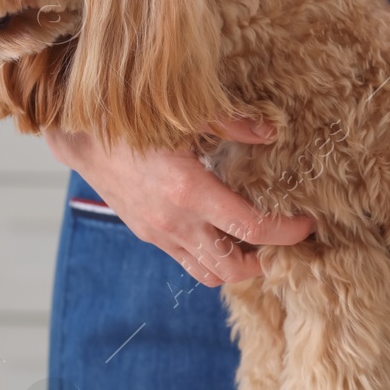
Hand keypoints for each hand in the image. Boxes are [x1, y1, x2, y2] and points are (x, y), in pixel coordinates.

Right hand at [45, 119, 313, 287]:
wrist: (82, 138)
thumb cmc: (132, 122)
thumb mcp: (184, 116)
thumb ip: (232, 124)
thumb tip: (271, 131)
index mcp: (189, 191)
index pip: (252, 228)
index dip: (287, 232)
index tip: (307, 224)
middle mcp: (175, 222)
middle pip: (235, 268)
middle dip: (268, 261)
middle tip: (287, 242)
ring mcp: (160, 234)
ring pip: (210, 274)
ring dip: (239, 266)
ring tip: (258, 245)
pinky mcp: (149, 236)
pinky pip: (189, 262)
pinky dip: (212, 258)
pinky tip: (224, 235)